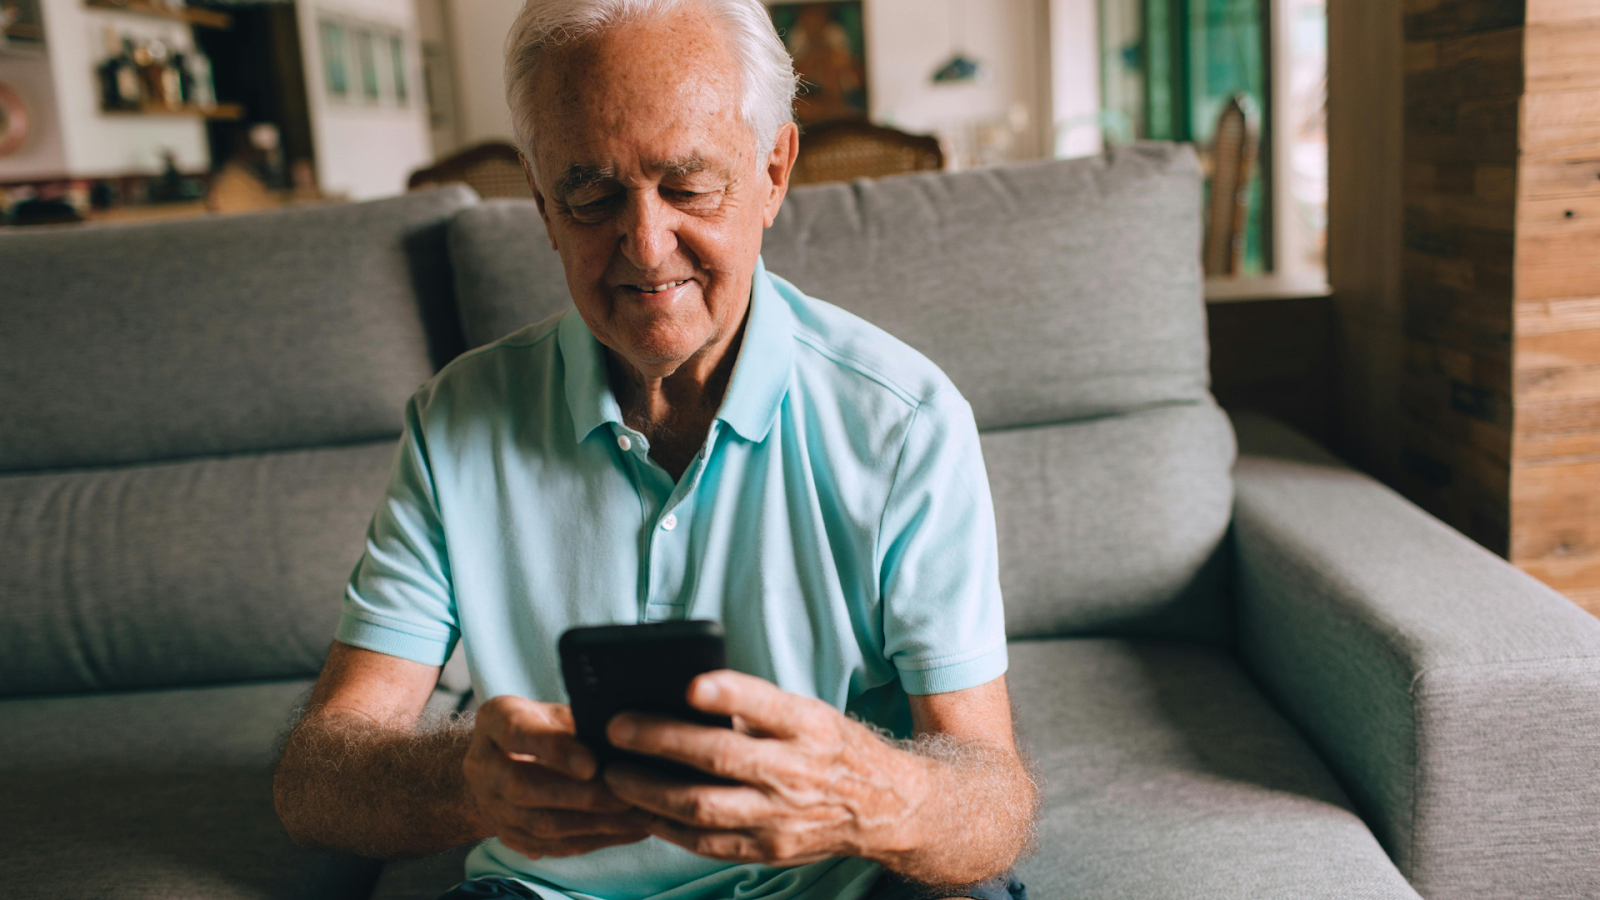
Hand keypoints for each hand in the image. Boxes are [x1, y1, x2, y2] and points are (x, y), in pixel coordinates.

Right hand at [464, 695, 652, 858]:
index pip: (518, 733)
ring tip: (640, 817)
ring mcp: (491, 806)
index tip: (592, 764)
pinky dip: (596, 840)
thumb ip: (578, 721)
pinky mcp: (510, 835)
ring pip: (541, 824)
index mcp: (493, 721)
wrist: (498, 761)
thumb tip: (625, 738)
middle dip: (581, 795)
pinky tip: (631, 831)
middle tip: (628, 796)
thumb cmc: (540, 725)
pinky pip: (553, 846)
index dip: (554, 750)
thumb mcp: (551, 710)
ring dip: (595, 824)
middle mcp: (482, 766)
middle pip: (524, 787)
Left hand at [601, 670, 925, 865]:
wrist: (884, 807)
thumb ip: (755, 708)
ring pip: (704, 808)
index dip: (728, 694)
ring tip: (614, 773)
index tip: (689, 684)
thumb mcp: (808, 713)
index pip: (766, 705)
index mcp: (808, 727)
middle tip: (616, 727)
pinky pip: (707, 843)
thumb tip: (683, 696)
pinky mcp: (770, 849)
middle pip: (721, 758)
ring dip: (650, 791)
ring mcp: (782, 817)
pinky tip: (642, 810)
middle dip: (660, 741)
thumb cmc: (832, 748)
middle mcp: (797, 772)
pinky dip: (669, 826)